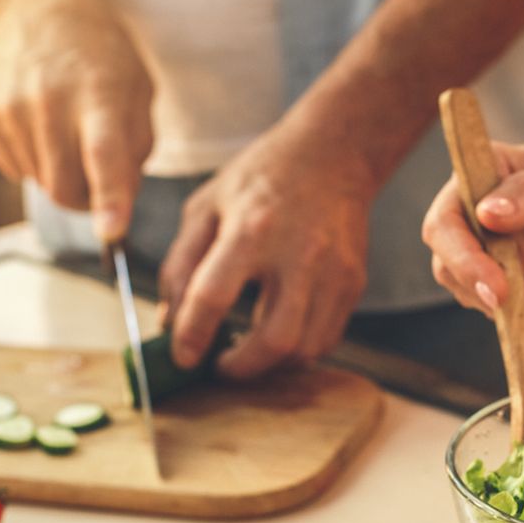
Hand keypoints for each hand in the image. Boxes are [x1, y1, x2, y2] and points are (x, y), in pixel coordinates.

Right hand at [0, 0, 152, 239]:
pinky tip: (41, 126)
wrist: (38, 9)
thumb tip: (117, 206)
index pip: (104, 155)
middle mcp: (50, 101)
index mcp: (99, 95)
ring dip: (60, 176)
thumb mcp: (139, 94)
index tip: (111, 232)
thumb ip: (135, 152)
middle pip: (65, 188)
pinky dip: (34, 161)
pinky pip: (15, 170)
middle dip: (86, 200)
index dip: (109, 198)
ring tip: (68, 133)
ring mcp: (11, 109)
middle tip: (98, 180)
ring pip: (40, 184)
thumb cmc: (101, 59)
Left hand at [156, 132, 370, 377]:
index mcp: (251, 229)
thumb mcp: (207, 206)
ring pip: (306, 348)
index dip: (191, 335)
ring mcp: (333, 273)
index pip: (214, 296)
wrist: (333, 155)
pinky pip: (327, 338)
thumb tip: (170, 319)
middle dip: (242, 368)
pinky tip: (278, 336)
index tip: (182, 356)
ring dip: (271, 365)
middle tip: (221, 366)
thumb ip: (181, 263)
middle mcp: (298, 255)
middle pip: (275, 339)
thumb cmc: (263, 178)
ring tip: (249, 352)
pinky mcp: (353, 283)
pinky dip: (299, 351)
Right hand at [421, 139, 523, 322]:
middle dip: (488, 292)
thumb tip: (488, 214)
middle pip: (450, 265)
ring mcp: (492, 247)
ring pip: (479, 292)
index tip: (498, 285)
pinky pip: (510, 304)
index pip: (446, 220)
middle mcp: (476, 213)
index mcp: (481, 175)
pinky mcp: (513, 273)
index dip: (462, 257)